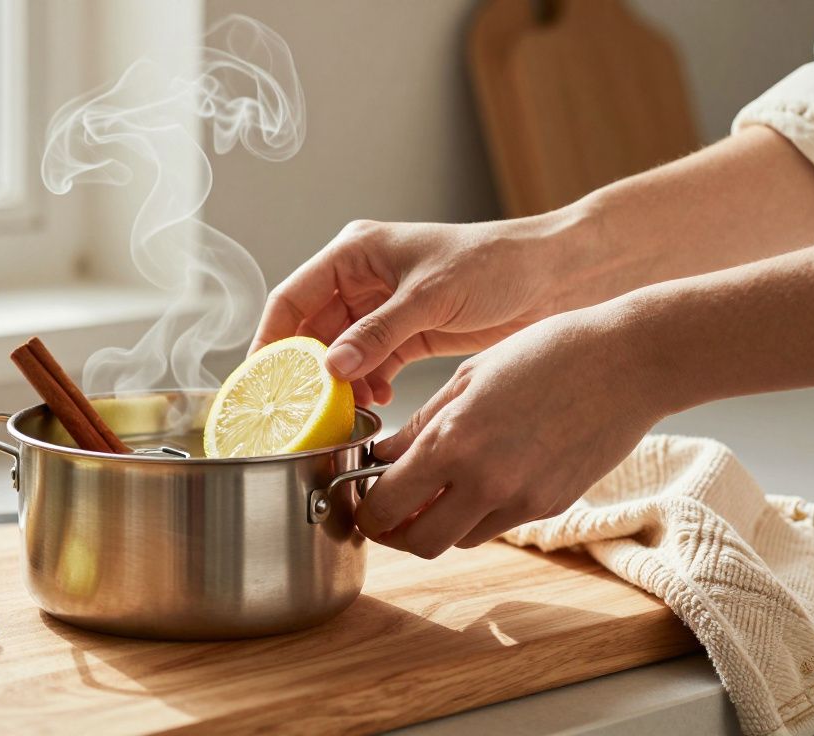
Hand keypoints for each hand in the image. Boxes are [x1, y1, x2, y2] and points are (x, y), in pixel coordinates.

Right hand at [250, 212, 591, 405]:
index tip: (258, 378)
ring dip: (340, 383)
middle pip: (311, 330)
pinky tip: (377, 401)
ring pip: (340, 353)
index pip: (293, 297)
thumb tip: (330, 368)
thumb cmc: (496, 264)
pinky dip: (368, 386)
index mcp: (355, 253)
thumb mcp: (430, 297)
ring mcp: (383, 309)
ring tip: (346, 409)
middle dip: (306, 369)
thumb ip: (378, 334)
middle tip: (300, 407)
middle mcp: (362, 280)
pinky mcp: (408, 334)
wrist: (555, 277)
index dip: (271, 338)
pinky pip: (371, 365)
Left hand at [356, 305, 661, 557]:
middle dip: (395, 532)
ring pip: (458, 541)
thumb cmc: (544, 354)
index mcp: (453, 442)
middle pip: (418, 543)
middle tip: (388, 509)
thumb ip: (421, 426)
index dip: (365, 510)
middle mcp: (485, 481)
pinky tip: (478, 480)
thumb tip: (382, 458)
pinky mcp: (551, 505)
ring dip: (436, 525)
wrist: (627, 362)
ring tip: (433, 490)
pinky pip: (497, 526)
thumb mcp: (467, 378)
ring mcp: (522, 499)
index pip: (386, 506)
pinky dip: (476, 515)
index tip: (361, 497)